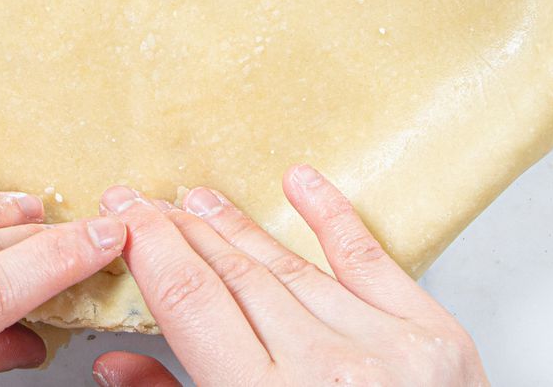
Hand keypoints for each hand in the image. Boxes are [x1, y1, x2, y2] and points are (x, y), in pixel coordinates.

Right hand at [91, 165, 486, 386]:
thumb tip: (118, 363)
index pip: (191, 300)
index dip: (151, 248)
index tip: (125, 217)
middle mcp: (327, 371)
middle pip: (235, 275)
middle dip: (183, 231)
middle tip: (147, 202)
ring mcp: (387, 348)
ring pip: (293, 266)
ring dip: (240, 227)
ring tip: (204, 200)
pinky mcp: (435, 337)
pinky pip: (371, 260)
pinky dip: (333, 216)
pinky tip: (301, 183)